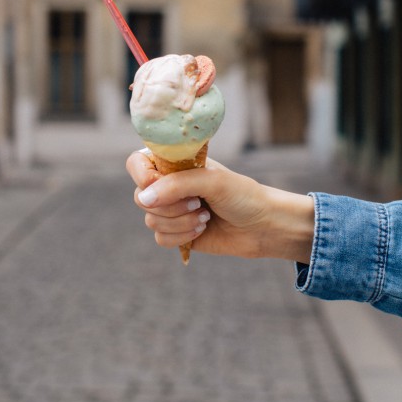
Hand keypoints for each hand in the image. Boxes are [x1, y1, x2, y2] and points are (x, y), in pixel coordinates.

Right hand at [126, 151, 314, 261]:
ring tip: (205, 217)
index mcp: (175, 164)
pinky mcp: (176, 233)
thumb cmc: (243, 196)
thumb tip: (143, 199)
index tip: (158, 184)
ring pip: (151, 219)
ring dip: (180, 222)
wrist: (264, 226)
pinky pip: (160, 238)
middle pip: (140, 196)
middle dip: (170, 205)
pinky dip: (180, 237)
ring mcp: (172, 210)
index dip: (142, 176)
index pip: (137, 163)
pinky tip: (202, 230)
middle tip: (198, 203)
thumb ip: (177, 185)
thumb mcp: (213, 181)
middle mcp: (169, 186)